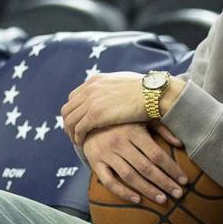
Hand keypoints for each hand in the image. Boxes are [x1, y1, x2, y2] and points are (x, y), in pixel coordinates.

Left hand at [62, 72, 184, 146]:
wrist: (154, 94)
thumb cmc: (146, 90)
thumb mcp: (125, 82)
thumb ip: (114, 87)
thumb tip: (115, 91)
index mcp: (96, 81)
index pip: (74, 97)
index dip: (74, 111)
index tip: (77, 121)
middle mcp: (90, 89)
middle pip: (68, 109)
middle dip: (68, 123)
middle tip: (73, 134)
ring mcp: (91, 101)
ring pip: (70, 120)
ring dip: (71, 132)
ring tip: (77, 141)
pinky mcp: (95, 115)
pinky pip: (78, 129)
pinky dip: (78, 137)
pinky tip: (82, 143)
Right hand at [83, 123, 187, 204]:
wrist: (89, 121)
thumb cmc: (122, 121)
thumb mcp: (142, 119)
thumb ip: (162, 129)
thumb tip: (180, 144)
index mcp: (134, 131)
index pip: (157, 154)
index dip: (172, 168)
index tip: (184, 180)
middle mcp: (120, 142)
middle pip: (146, 167)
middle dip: (164, 182)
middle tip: (178, 194)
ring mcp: (106, 153)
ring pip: (130, 176)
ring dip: (148, 190)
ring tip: (163, 199)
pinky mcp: (95, 163)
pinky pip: (109, 181)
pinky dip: (123, 192)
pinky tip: (137, 200)